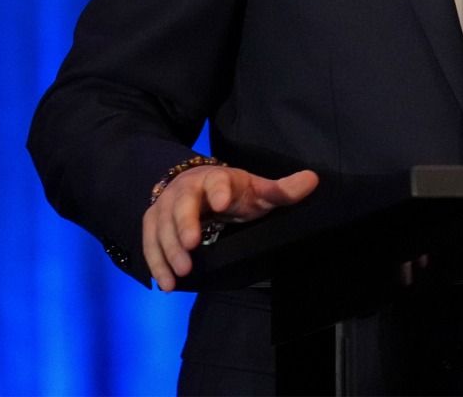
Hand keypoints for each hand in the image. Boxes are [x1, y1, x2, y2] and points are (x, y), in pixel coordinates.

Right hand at [142, 166, 318, 292]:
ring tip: (181, 272)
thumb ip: (282, 190)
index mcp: (216, 179)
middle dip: (184, 224)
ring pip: (161, 225)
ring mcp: (166, 205)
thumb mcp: (258, 190)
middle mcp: (186, 189)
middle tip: (192, 246)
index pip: (217, 180)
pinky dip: (155, 262)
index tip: (223, 202)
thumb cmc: (233, 192)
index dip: (219, 190)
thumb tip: (313, 180)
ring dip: (168, 249)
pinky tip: (164, 283)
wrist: (194, 184)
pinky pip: (148, 241)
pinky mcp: (153, 222)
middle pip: (182, 204)